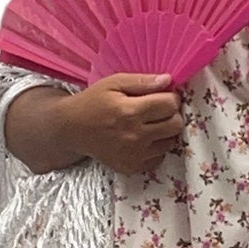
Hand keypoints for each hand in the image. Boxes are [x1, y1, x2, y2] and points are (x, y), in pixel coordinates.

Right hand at [60, 72, 184, 174]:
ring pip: (170, 142)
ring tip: (150, 124)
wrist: (72, 129)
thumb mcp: (114, 83)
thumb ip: (142, 81)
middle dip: (172, 114)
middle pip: (175, 125)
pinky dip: (156, 148)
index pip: (170, 104)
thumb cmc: (94, 102)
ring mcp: (134, 155)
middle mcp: (134, 136)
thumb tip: (168, 80)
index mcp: (130, 111)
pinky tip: (144, 139)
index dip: (171, 97)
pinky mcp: (132, 167)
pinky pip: (159, 158)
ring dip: (165, 132)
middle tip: (159, 110)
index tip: (163, 96)